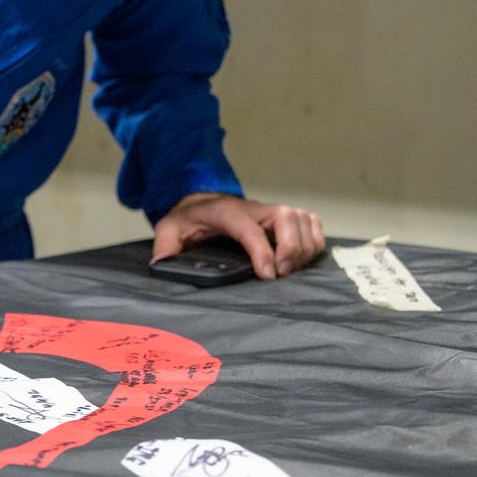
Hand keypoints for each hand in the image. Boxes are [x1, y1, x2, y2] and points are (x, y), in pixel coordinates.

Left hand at [152, 192, 324, 279]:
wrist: (200, 201)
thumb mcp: (169, 229)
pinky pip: (312, 223)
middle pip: (287, 218)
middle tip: (280, 275)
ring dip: (303, 247)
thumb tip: (162, 266)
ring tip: (288, 270)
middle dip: (290, 248)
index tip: (269, 276)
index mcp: (226, 211)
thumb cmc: (189, 218)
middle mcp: (253, 208)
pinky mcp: (285, 217)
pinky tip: (300, 259)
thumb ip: (165, 247)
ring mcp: (271, 211)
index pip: (249, 228)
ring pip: (303, 220)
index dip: (262, 252)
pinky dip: (314, 240)